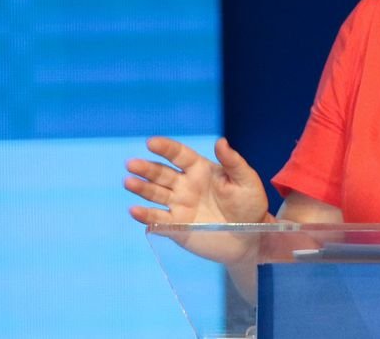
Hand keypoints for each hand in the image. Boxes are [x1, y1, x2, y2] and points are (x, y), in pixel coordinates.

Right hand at [124, 136, 268, 226]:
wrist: (250, 237)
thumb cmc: (250, 205)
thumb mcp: (247, 181)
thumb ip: (233, 162)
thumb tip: (220, 141)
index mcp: (200, 170)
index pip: (179, 155)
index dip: (165, 148)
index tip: (152, 142)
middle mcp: (185, 185)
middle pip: (161, 173)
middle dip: (146, 168)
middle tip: (132, 164)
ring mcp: (179, 206)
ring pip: (155, 194)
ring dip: (141, 188)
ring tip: (129, 182)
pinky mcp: (176, 226)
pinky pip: (157, 219)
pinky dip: (145, 215)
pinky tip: (134, 210)